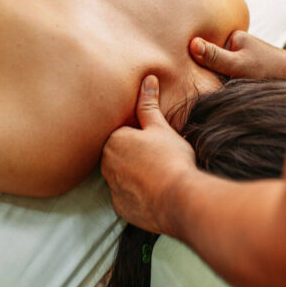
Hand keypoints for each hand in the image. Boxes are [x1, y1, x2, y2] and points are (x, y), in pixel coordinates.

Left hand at [101, 75, 196, 232]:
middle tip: (160, 159)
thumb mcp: (161, 127)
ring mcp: (112, 188)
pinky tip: (156, 192)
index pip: (124, 134)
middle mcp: (106, 165)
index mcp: (113, 140)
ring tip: (160, 175)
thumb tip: (147, 79)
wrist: (179, 199)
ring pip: (123, 176)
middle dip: (136, 156)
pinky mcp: (120, 208)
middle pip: (120, 155)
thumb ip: (149, 104)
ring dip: (136, 175)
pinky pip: (127, 196)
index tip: (157, 144)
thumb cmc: (171, 159)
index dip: (142, 138)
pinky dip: (138, 195)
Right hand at [190, 30, 285, 80]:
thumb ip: (214, 57)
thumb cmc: (269, 69)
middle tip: (212, 84)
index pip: (205, 49)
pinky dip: (227, 83)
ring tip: (223, 88)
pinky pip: (228, 76)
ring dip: (218, 79)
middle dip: (209, 72)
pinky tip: (228, 89)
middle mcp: (236, 45)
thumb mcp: (238, 65)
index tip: (191, 75)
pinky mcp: (245, 69)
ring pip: (219, 69)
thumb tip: (192, 44)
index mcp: (232, 37)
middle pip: (212, 60)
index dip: (196, 62)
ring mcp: (241, 56)